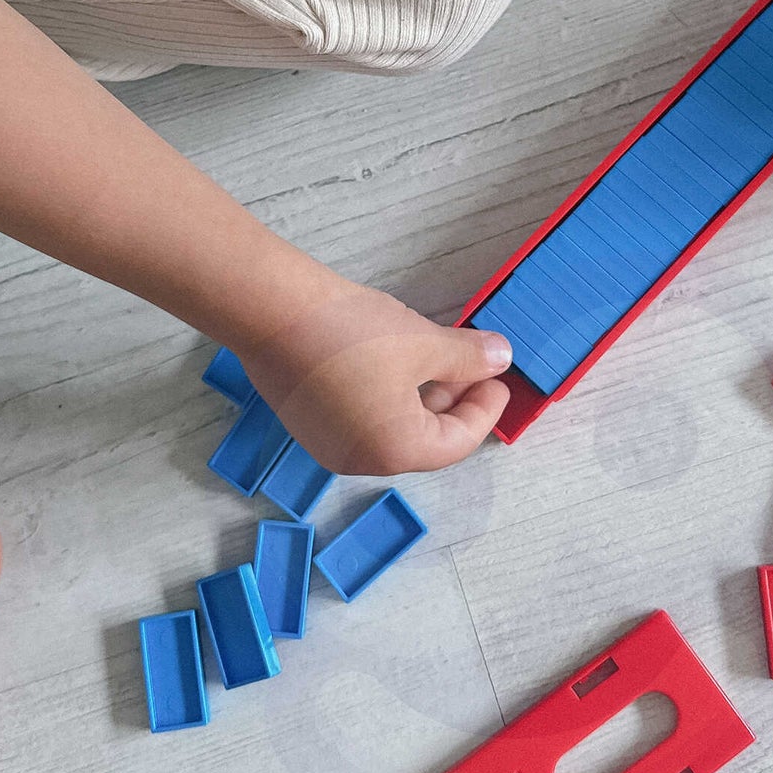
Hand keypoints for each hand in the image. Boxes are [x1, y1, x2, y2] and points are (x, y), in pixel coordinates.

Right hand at [239, 280, 513, 475]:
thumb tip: (501, 360)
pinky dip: (388, 397)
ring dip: (421, 397)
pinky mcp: (307, 423)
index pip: (458, 442)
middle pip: (424, 441)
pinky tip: (394, 360)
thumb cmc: (351, 333)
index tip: (499, 379)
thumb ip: (468, 359)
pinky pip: (361, 419)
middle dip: (453, 402)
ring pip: (391, 429)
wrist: (271, 312)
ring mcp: (328, 445)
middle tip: (471, 365)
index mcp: (396, 451)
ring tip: (434, 357)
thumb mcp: (423, 342)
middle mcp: (360, 460)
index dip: (485, 409)